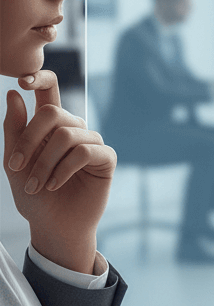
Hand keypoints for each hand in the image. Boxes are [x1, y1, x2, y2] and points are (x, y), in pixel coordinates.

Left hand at [4, 72, 115, 273]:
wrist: (53, 227)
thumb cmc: (34, 196)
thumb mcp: (14, 163)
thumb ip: (14, 129)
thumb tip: (15, 94)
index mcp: (50, 126)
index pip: (50, 90)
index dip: (39, 78)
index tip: (21, 81)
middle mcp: (73, 129)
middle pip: (53, 113)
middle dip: (29, 140)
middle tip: (15, 167)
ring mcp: (91, 143)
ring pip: (67, 135)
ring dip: (44, 163)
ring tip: (36, 185)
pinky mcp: (106, 159)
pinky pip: (84, 152)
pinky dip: (63, 169)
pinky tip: (54, 184)